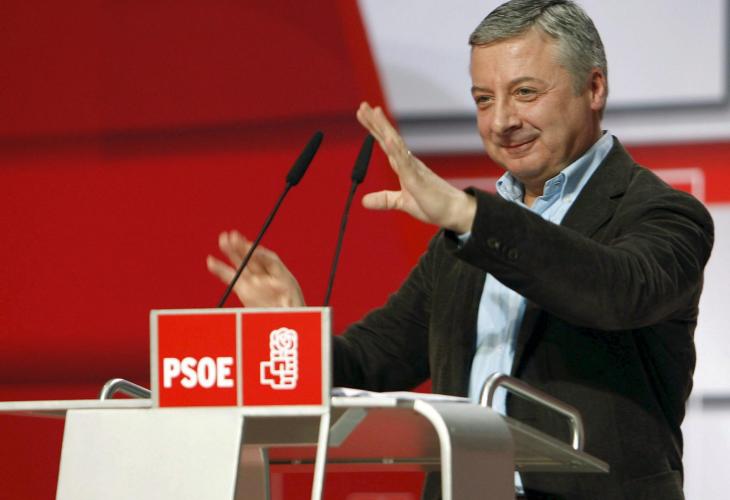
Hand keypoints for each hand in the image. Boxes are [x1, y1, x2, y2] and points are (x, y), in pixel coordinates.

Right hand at [206, 230, 304, 306]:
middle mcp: (265, 275)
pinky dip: (221, 269)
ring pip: (240, 264)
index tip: (250, 249)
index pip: (269, 259)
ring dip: (231, 251)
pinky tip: (212, 261)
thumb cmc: (292, 308)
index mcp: (280, 274)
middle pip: (252, 257)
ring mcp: (254, 281)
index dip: (259, 254)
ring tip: (223, 239)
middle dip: (242, 246)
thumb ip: (279, 287)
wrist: (284, 322)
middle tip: (232, 235)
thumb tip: (269, 278)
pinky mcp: (243, 290)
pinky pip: (231, 278)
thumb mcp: (289, 295)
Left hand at [356, 102, 475, 232]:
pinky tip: (388, 139)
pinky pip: (405, 163)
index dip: (374, 129)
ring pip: (396, 145)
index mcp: (404, 166)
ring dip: (385, 128)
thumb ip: (385, 199)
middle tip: (363, 106)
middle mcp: (409, 163)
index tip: (363, 114)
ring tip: (374, 112)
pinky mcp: (417, 179)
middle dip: (375, 122)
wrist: (455, 213)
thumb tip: (364, 201)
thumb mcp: (402, 202)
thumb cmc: (433, 205)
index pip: (386, 144)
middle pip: (389, 138)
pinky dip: (396, 150)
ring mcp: (413, 169)